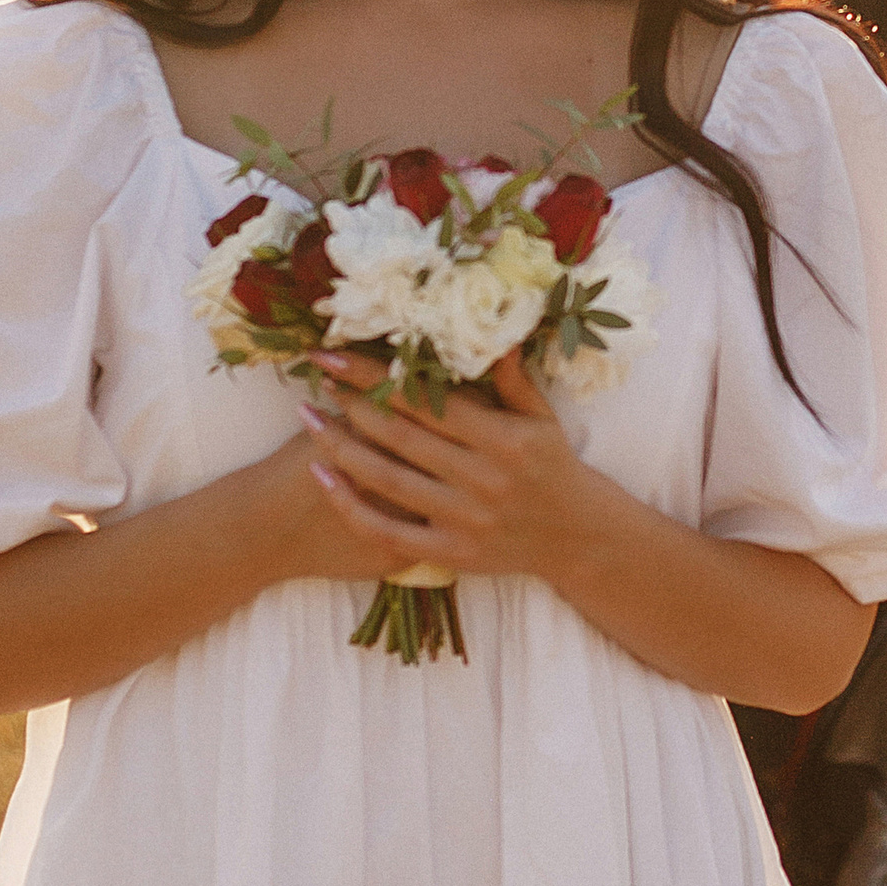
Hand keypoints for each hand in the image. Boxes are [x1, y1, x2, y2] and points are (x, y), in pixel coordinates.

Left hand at [294, 346, 613, 585]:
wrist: (577, 537)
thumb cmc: (554, 466)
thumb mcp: (542, 418)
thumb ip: (512, 379)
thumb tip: (490, 333)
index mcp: (502, 440)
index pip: (427, 400)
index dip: (377, 375)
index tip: (337, 353)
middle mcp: (481, 479)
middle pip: (401, 436)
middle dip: (353, 402)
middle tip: (318, 376)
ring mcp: (463, 519)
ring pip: (387, 480)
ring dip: (340, 447)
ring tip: (309, 417)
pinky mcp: (450, 552)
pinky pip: (387, 531)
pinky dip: (350, 505)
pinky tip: (321, 477)